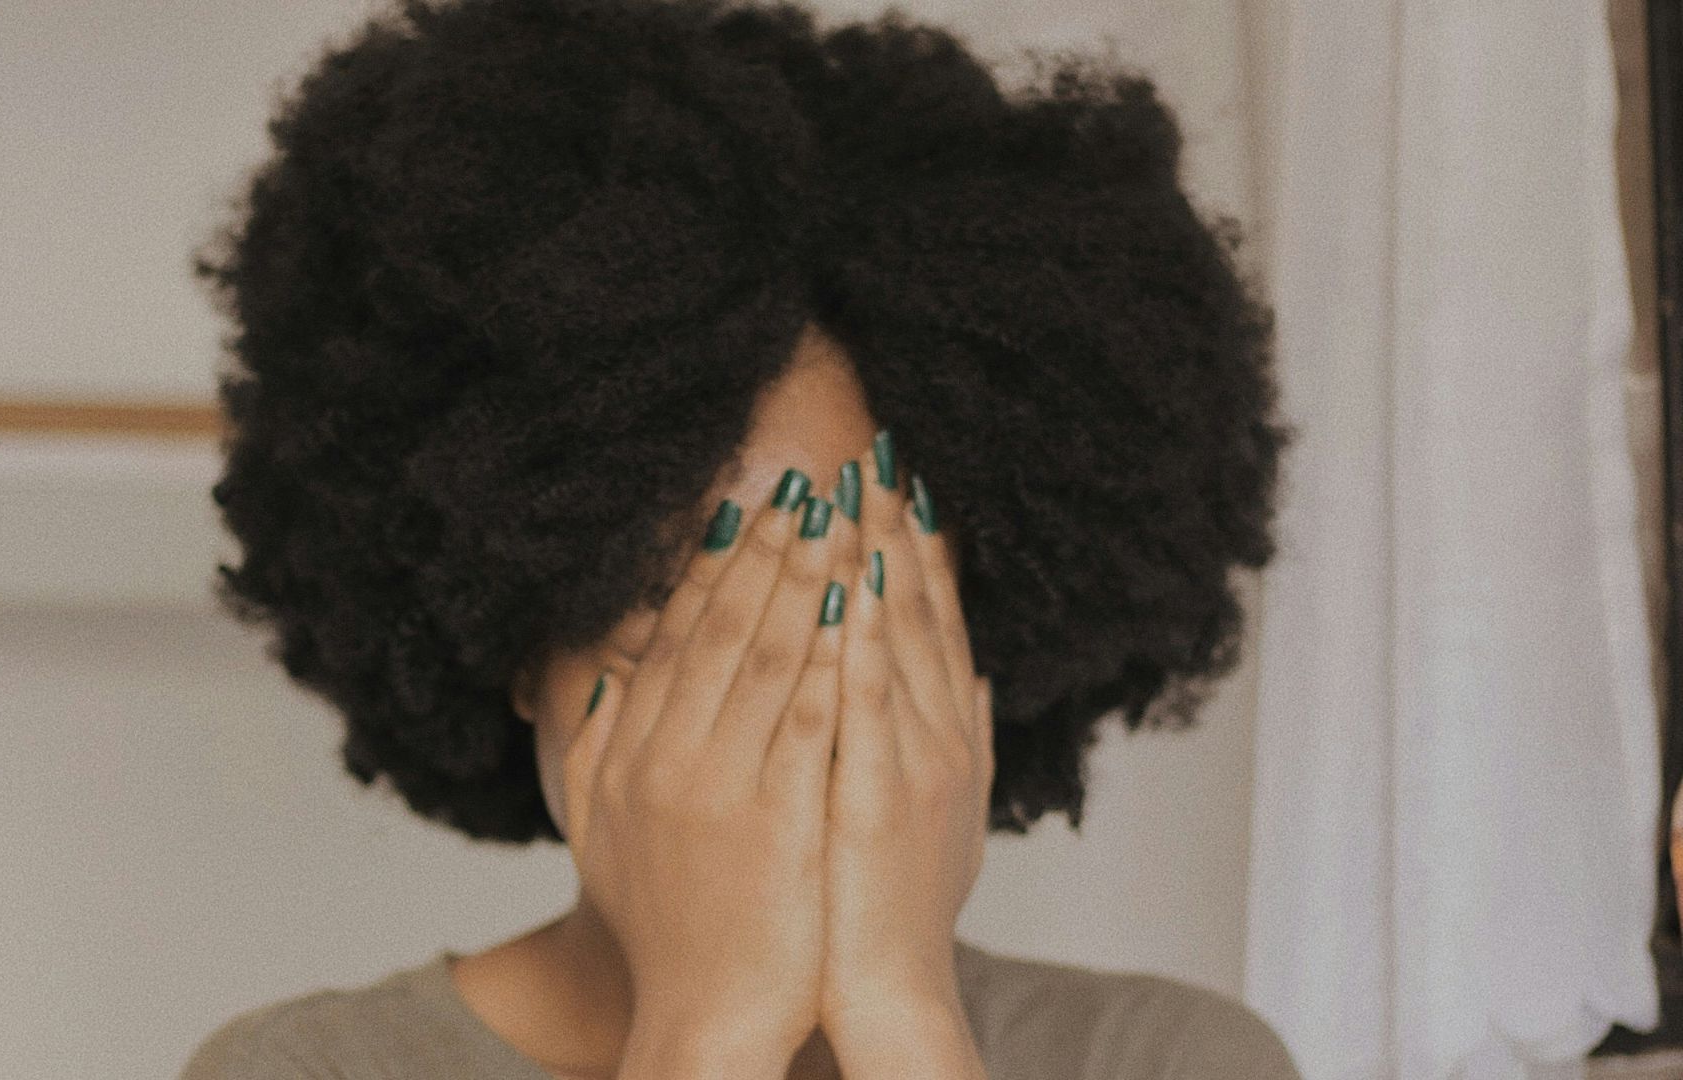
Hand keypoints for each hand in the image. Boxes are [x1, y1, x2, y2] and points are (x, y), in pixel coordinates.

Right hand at [565, 476, 857, 1070]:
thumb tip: (607, 673)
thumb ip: (598, 748)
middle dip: (767, 549)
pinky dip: (831, 656)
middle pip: (721, 629)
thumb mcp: (603, 832)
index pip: (677, 637)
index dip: (714, 566)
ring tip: (839, 519)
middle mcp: (667, 759)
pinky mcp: (777, 819)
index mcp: (633, 755)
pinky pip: (808, 718)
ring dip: (805, 579)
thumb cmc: (666, 927)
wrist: (704, 1018)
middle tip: (805, 485)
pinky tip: (859, 605)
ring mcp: (720, 788)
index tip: (746, 508)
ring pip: (766, 656)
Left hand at [820, 447, 992, 1037]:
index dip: (919, 549)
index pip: (931, 621)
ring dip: (878, 560)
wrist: (885, 988)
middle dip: (895, 530)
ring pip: (897, 640)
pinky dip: (862, 637)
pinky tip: (851, 583)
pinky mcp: (880, 795)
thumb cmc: (891, 904)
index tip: (898, 485)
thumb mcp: (938, 811)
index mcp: (945, 734)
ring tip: (858, 489)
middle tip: (876, 456)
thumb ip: (957, 737)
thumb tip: (975, 675)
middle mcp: (940, 736)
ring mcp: (916, 762)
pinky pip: (868, 701)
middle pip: (918, 612)